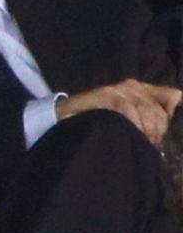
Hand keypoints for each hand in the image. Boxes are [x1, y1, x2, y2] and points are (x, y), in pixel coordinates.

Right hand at [56, 79, 181, 146]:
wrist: (62, 115)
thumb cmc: (94, 120)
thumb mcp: (124, 119)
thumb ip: (144, 119)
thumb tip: (161, 132)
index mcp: (141, 89)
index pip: (173, 97)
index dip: (167, 119)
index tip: (155, 138)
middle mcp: (133, 86)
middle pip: (159, 108)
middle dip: (155, 131)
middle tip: (144, 147)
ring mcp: (120, 89)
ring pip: (145, 110)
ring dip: (142, 131)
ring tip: (134, 144)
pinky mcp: (106, 94)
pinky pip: (126, 108)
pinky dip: (128, 124)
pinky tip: (122, 134)